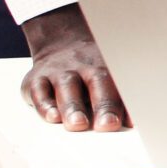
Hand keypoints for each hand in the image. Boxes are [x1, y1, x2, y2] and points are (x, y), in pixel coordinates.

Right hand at [20, 4, 126, 131]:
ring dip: (73, 106)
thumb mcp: (107, 75)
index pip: (120, 84)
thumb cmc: (90, 70)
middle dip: (103, 105)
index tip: (130, 123)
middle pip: (96, 82)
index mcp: (107, 66)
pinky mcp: (35, 79)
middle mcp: (84, 66)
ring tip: (78, 124)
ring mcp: (59, 72)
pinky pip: (39, 91)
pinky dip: (45, 105)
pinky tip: (52, 118)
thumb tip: (131, 123)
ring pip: (67, 87)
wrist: (59, 42)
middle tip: (108, 125)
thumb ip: (119, 97)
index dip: (126, 103)